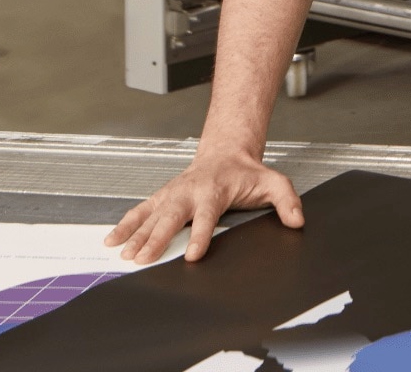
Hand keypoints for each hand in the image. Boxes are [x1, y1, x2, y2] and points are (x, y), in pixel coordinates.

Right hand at [104, 148, 304, 262]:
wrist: (227, 151)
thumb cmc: (247, 172)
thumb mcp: (274, 182)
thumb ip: (287, 200)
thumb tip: (297, 220)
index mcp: (214, 191)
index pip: (206, 217)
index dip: (201, 236)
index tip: (194, 255)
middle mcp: (189, 192)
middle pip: (171, 218)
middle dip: (157, 239)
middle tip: (144, 259)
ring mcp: (173, 194)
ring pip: (151, 215)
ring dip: (136, 235)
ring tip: (124, 254)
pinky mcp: (162, 196)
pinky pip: (140, 211)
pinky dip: (125, 224)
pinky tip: (112, 239)